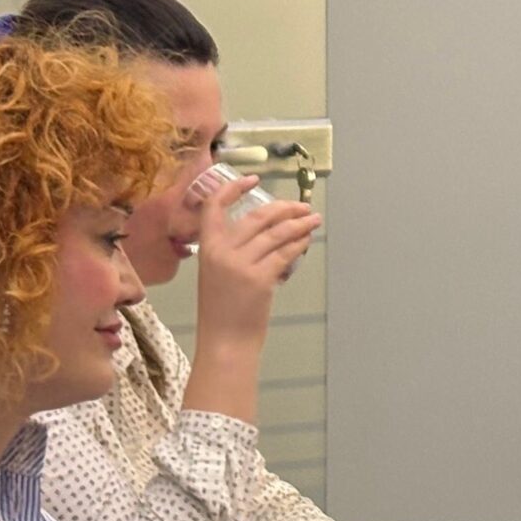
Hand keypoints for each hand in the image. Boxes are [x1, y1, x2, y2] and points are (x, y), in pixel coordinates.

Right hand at [192, 176, 319, 346]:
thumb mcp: (215, 273)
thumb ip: (231, 250)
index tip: (253, 179)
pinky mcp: (261, 279)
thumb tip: (265, 230)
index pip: (214, 207)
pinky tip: (307, 239)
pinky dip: (299, 243)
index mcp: (206, 248)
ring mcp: (241, 265)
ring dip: (299, 224)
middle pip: (257, 217)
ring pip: (277, 233)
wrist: (225, 340)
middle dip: (283, 208)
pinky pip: (286, 253)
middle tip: (301, 206)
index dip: (233, 188)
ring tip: (314, 219)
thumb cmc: (221, 309)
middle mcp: (222, 252)